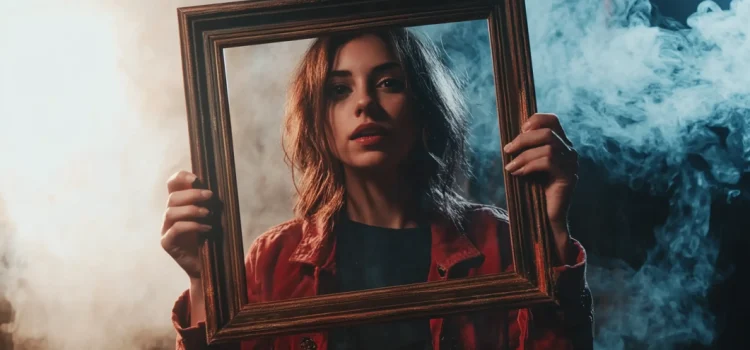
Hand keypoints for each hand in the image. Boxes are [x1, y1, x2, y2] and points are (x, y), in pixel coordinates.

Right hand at [160, 170, 213, 279]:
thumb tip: (216, 187)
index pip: (172, 185)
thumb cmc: (212, 238)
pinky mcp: (167, 242)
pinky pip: (175, 229)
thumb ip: (210, 203)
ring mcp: (166, 229)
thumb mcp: (213, 217)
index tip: (196, 178)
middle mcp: (170, 215)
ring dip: (192, 210)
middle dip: (192, 194)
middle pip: (172, 197)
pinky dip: (192, 226)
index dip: (181, 177)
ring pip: (171, 212)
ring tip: (209, 214)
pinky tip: (207, 228)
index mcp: (179, 205)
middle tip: (210, 196)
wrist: (210, 266)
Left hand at [503, 113, 577, 261]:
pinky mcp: (568, 177)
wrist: (545, 218)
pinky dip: (529, 165)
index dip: (536, 120)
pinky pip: (548, 162)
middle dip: (524, 139)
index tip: (519, 130)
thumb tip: (509, 139)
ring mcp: (571, 164)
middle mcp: (569, 152)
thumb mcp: (528, 165)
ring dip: (524, 155)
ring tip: (510, 167)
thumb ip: (525, 150)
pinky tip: (518, 174)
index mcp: (561, 145)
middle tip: (507, 149)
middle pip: (548, 132)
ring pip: (548, 147)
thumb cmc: (534, 190)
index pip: (553, 120)